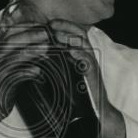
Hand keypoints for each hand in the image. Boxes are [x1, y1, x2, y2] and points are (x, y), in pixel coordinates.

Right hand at [0, 7, 49, 137]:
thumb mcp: (2, 71)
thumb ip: (14, 59)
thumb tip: (33, 49)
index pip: (4, 34)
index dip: (21, 28)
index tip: (37, 24)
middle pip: (9, 42)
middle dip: (28, 35)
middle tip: (45, 34)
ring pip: (13, 57)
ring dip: (30, 52)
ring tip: (46, 49)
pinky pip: (13, 77)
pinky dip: (25, 73)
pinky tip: (37, 71)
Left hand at [47, 19, 126, 137]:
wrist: (97, 114)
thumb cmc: (79, 97)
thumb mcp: (65, 77)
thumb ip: (58, 66)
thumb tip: (41, 58)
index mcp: (79, 56)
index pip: (72, 35)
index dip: (62, 27)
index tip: (48, 24)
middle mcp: (86, 58)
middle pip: (79, 35)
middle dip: (66, 27)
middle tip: (51, 23)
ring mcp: (91, 65)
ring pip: (84, 45)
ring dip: (71, 37)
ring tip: (58, 33)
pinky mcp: (94, 75)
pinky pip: (89, 62)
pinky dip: (81, 54)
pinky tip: (72, 51)